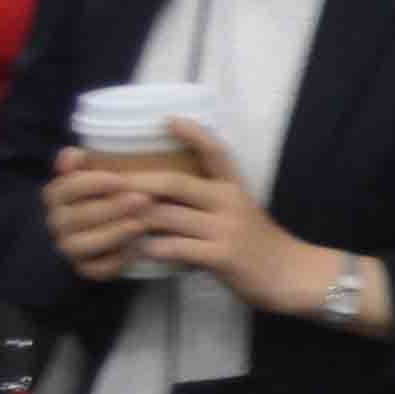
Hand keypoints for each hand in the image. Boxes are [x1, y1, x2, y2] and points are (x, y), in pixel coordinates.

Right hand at [42, 148, 169, 278]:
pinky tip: (139, 249)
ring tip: (141, 224)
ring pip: (81, 245)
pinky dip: (115, 261)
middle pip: (76, 217)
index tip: (121, 179)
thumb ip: (84, 160)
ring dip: (112, 234)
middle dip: (110, 208)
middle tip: (143, 199)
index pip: (66, 188)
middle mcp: (58, 222)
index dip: (92, 184)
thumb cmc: (111, 189)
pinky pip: (95, 269)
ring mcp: (69, 247)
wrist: (118, 219)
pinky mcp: (85, 268)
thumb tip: (72, 155)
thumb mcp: (100, 168)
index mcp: (57, 194)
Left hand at [120, 123, 337, 316]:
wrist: (290, 274)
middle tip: (104, 181)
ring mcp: (224, 228)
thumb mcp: (239, 215)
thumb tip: (162, 201)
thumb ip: (207, 205)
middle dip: (136, 182)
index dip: (193, 134)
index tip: (168, 119)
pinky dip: (148, 250)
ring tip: (105, 221)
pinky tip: (132, 252)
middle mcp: (229, 202)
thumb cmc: (259, 246)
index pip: (215, 152)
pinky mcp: (220, 255)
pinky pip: (173, 248)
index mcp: (234, 188)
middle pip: (174, 182)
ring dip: (133, 220)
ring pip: (166, 216)